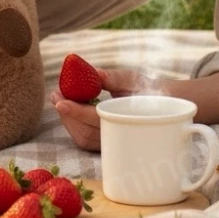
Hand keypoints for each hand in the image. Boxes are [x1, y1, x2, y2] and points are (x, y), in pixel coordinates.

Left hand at [49, 68, 170, 151]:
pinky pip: (86, 139)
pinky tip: (69, 109)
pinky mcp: (107, 144)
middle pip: (85, 132)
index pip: (97, 119)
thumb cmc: (147, 90)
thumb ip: (115, 78)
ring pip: (83, 138)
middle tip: (55, 95)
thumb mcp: (134, 80)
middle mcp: (121, 136)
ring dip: (68, 119)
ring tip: (60, 99)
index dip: (77, 111)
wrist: (163, 107)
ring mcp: (114, 144)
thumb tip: (96, 72)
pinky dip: (74, 124)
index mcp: (128, 120)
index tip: (60, 101)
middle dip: (67, 114)